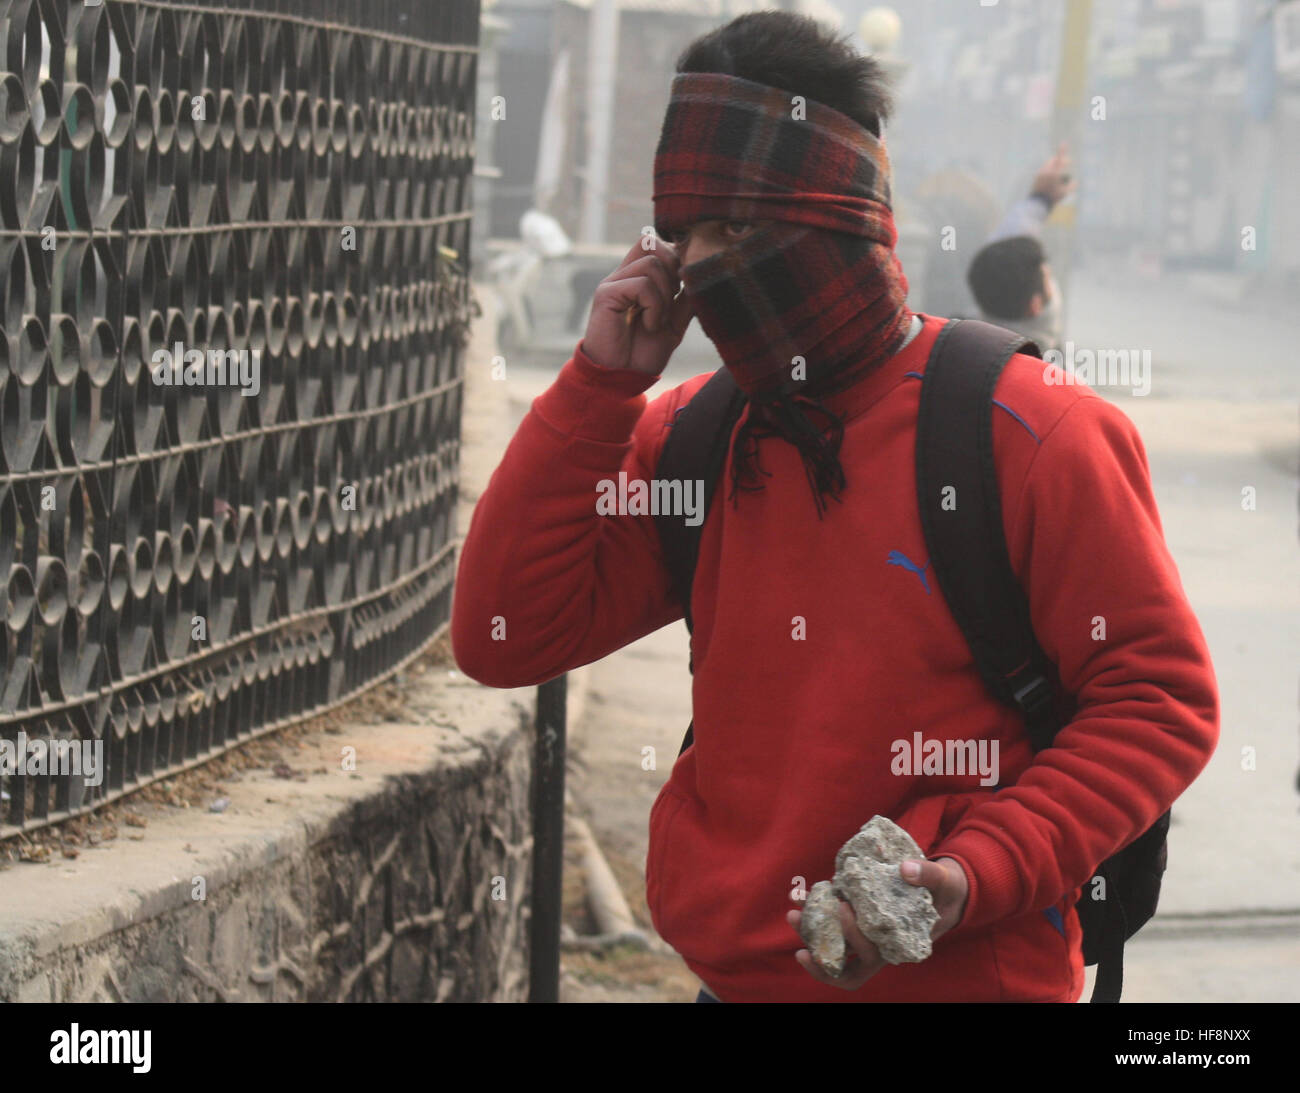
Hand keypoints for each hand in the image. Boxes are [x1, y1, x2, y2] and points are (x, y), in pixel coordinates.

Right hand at [580, 235, 693, 375]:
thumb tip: (701, 277)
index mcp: (637, 279)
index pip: (656, 243)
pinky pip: (641, 284)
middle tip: (670, 302)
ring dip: (663, 296)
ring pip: (651, 264)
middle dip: (672, 271)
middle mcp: (623, 275)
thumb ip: (685, 302)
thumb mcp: (673, 326)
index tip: (681, 288)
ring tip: (657, 321)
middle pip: (652, 242)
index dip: (675, 256)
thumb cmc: (642, 354)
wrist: (622, 377)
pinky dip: (654, 307)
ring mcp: (613, 283)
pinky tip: (649, 325)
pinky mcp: (606, 294)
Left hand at [785, 856, 969, 990]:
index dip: (846, 948)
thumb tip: (905, 869)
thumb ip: (929, 875)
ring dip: (810, 934)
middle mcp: (878, 948)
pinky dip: (817, 914)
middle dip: (817, 952)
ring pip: (833, 949)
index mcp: (896, 946)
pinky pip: (834, 925)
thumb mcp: (945, 881)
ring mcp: (867, 937)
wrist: (946, 889)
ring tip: (792, 913)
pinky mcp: (860, 920)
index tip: (840, 909)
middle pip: (842, 966)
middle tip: (796, 923)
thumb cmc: (947, 890)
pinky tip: (804, 895)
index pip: (865, 962)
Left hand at [1030, 141, 1076, 206]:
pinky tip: (1052, 177)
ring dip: (1055, 165)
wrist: (1037, 204)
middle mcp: (1046, 171)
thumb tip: (1075, 181)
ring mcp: (1040, 174)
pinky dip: (1049, 170)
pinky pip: (1044, 170)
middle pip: (1054, 160)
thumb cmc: (1052, 198)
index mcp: (1054, 173)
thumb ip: (1071, 186)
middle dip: (1060, 160)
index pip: (1059, 159)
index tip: (1064, 143)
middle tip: (1067, 163)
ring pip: (1048, 165)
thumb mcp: (1064, 193)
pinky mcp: (1036, 177)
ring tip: (1059, 172)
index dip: (1062, 151)